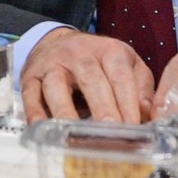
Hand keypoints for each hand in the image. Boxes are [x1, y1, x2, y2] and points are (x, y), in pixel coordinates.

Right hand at [21, 28, 153, 123]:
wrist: (57, 42)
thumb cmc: (98, 60)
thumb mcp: (126, 63)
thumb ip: (141, 87)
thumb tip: (147, 115)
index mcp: (108, 50)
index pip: (120, 76)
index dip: (128, 102)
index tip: (134, 128)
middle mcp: (78, 54)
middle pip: (90, 79)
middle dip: (102, 108)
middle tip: (111, 133)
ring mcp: (52, 64)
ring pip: (57, 85)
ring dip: (67, 111)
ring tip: (77, 135)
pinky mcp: (30, 76)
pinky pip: (31, 95)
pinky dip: (35, 113)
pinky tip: (44, 129)